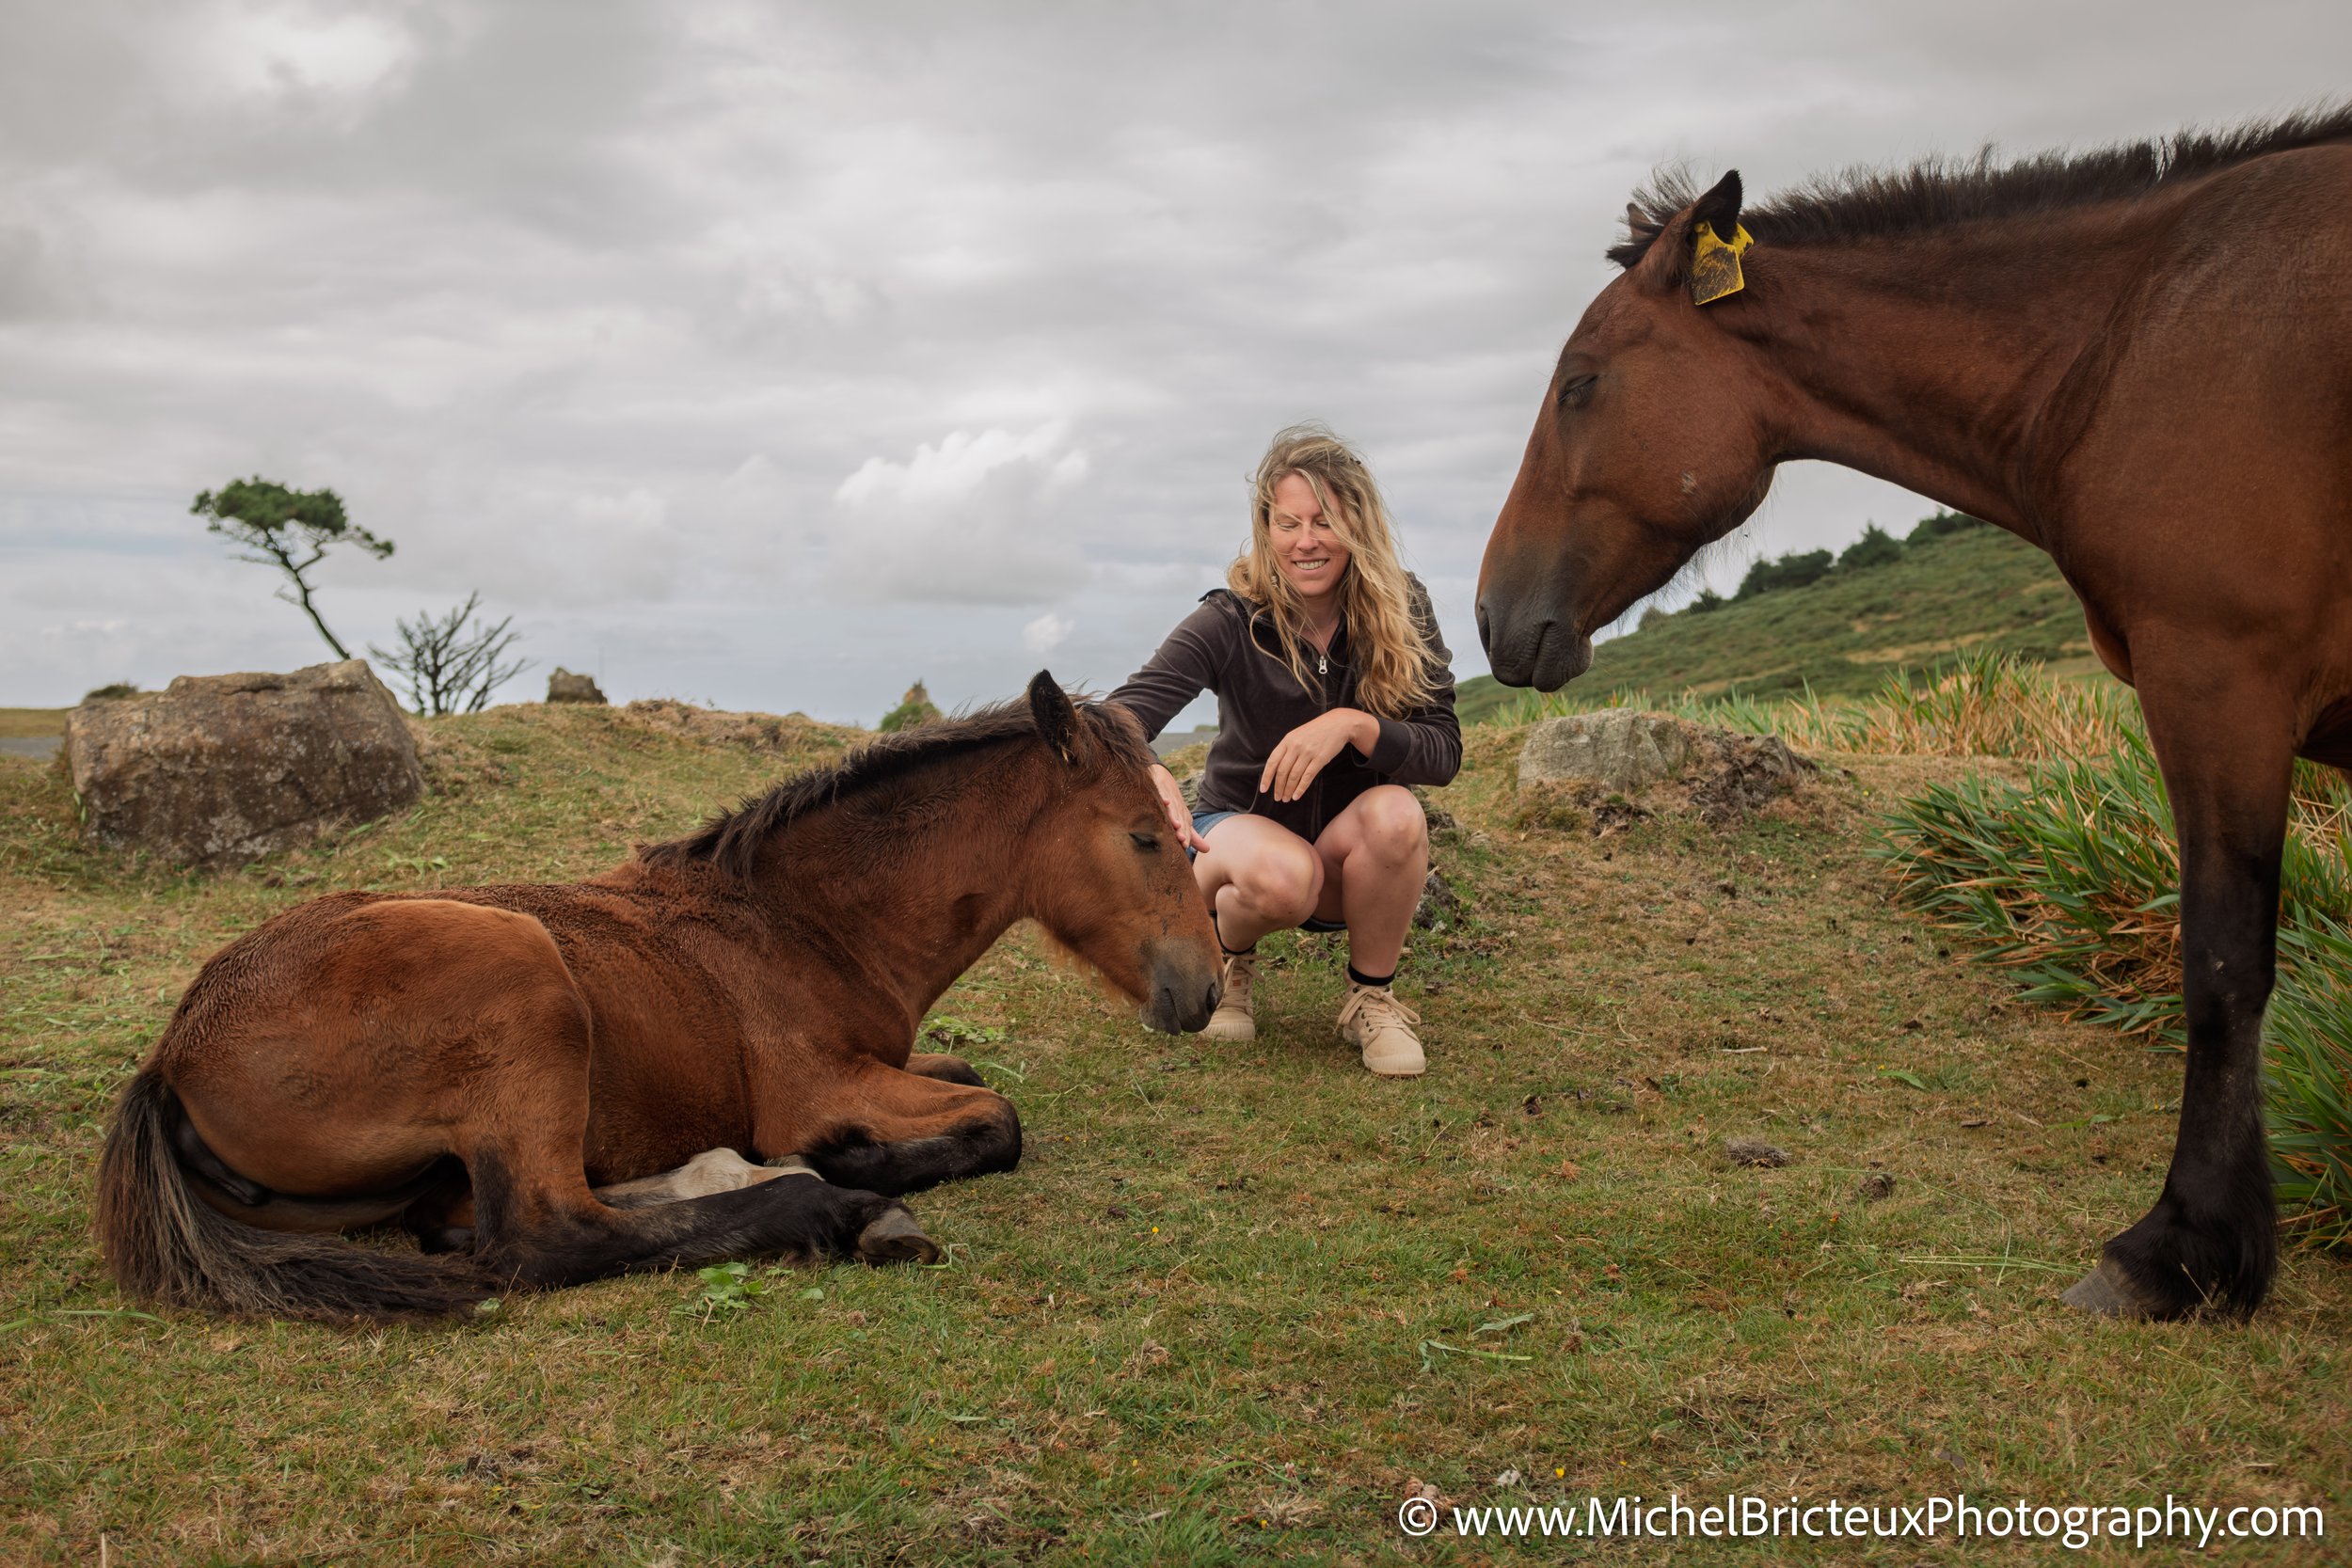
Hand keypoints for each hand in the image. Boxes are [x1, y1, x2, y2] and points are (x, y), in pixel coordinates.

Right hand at [1148, 763, 1210, 852]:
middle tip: (1181, 839)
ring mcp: (1169, 798)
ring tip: (1176, 824)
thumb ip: (1192, 836)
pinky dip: (1163, 797)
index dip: (1184, 836)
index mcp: (1183, 816)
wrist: (1162, 778)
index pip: (1184, 828)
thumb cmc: (1173, 805)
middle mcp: (1177, 808)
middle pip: (1179, 820)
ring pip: (1172, 809)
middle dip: (1181, 829)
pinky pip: (1161, 793)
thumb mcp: (1183, 819)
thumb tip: (1208, 850)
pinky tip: (1165, 802)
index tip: (1184, 845)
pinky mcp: (1160, 788)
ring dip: (1174, 816)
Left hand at [1260, 709, 1377, 802]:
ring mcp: (1308, 752)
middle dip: (1278, 787)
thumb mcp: (1298, 735)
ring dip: (1288, 790)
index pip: (1272, 761)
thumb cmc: (1316, 731)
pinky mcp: (1320, 759)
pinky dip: (1301, 788)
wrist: (1338, 724)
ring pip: (1294, 776)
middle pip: (1282, 771)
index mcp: (1288, 740)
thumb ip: (1287, 749)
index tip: (1263, 789)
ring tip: (1286, 798)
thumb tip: (1277, 769)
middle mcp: (1296, 746)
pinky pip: (1307, 776)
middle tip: (1277, 798)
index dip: (1266, 777)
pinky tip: (1296, 796)